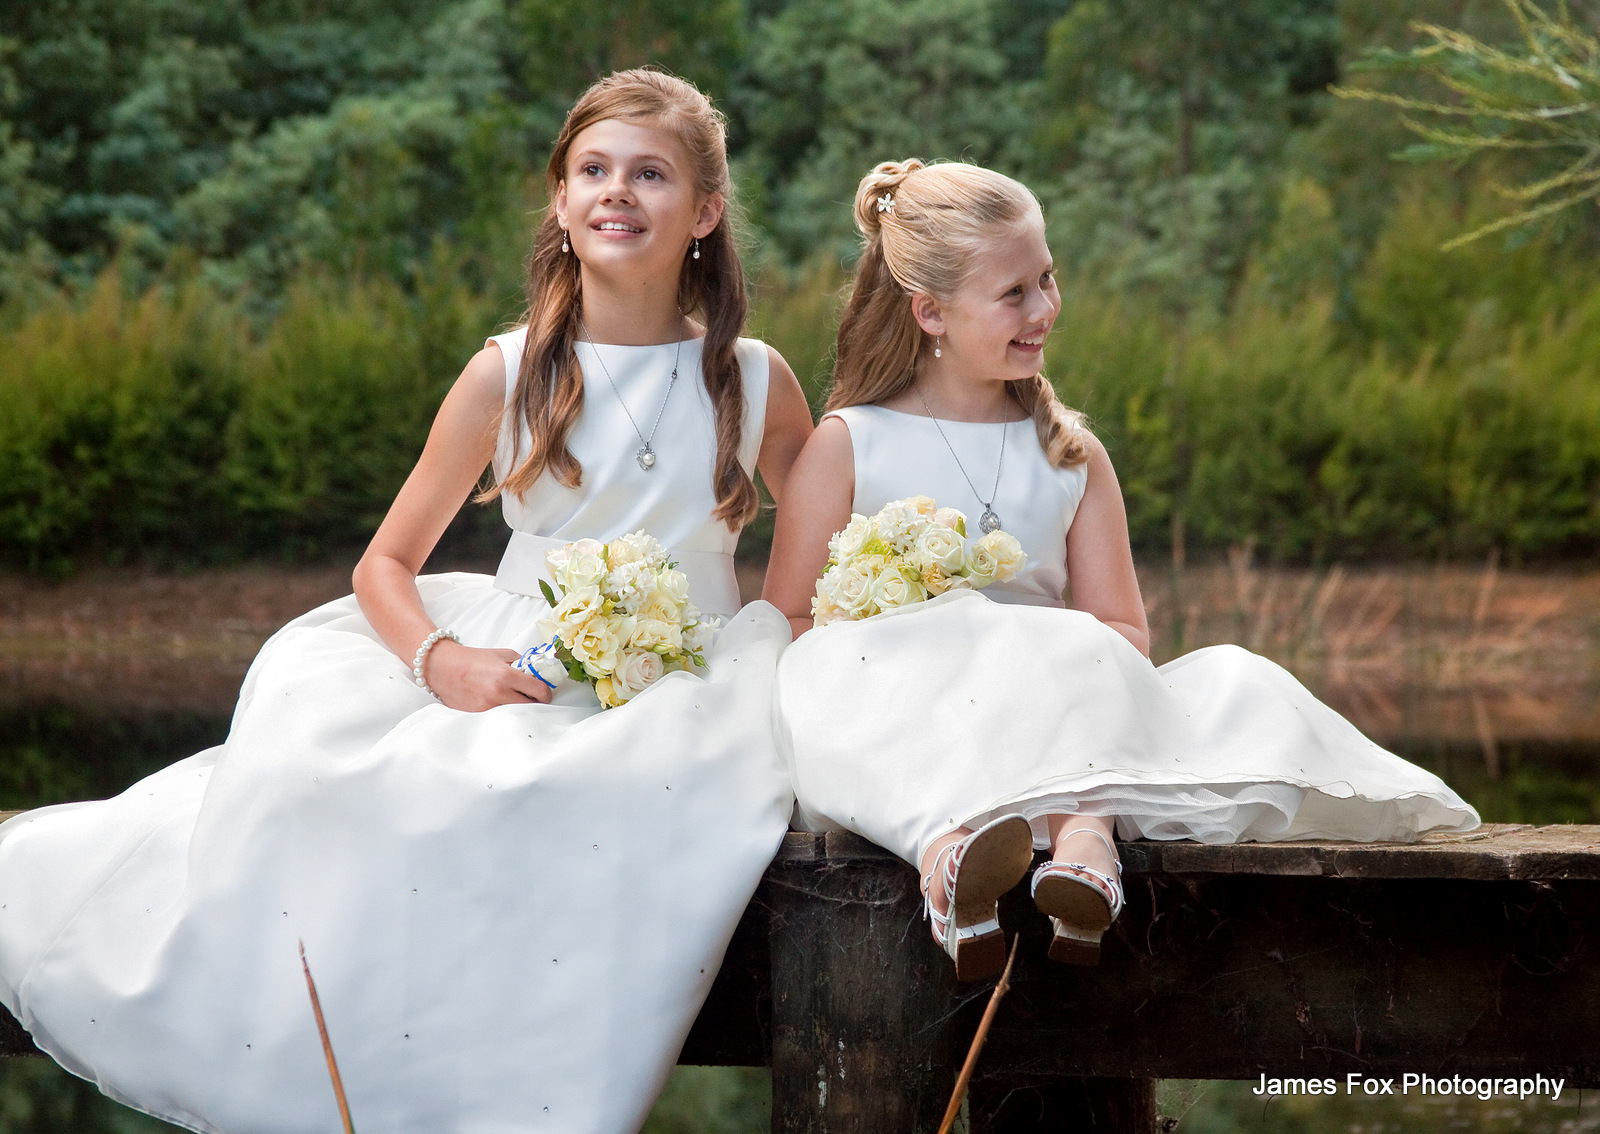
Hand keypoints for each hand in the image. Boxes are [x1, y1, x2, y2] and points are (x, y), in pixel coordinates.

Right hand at [422, 640, 553, 710]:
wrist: (443, 667)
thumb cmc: (473, 659)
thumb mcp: (502, 654)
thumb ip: (522, 664)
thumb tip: (538, 674)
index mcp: (506, 675)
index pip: (539, 691)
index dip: (546, 693)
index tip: (544, 694)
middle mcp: (498, 693)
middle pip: (530, 707)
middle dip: (534, 703)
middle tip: (531, 698)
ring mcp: (487, 708)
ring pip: (515, 715)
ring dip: (519, 710)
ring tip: (513, 700)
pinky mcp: (477, 716)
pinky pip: (499, 719)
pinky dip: (503, 714)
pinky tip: (499, 706)